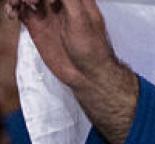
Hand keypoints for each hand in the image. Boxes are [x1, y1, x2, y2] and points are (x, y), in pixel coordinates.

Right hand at [6, 0, 136, 143]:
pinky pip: (20, 11)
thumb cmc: (91, 48)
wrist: (86, 74)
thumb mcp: (82, 19)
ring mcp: (48, 14)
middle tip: (30, 2)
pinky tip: (12, 14)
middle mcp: (61, 3)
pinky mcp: (37, 26)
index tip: (42, 0)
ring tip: (16, 5)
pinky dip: (13, 8)